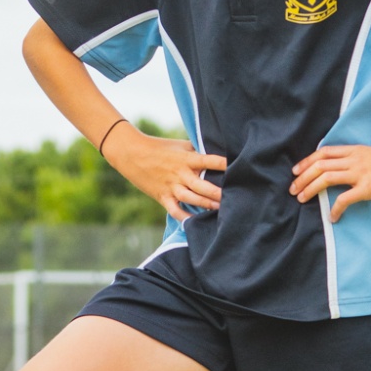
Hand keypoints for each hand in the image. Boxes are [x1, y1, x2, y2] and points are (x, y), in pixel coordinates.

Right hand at [105, 125, 227, 222]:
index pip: (210, 161)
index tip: (238, 168)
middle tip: (234, 198)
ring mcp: (171, 186)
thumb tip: (218, 153)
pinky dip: (184, 217)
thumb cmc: (160, 147)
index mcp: (188, 159)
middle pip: (203, 185)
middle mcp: (181, 173)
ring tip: (220, 210)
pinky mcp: (163, 196)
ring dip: (206, 205)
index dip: (224, 164)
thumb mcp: (181, 146)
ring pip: (192, 198)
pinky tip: (195, 223)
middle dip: (218, 193)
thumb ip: (198, 151)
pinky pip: (175, 210)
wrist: (131, 153)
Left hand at [290, 142, 370, 222]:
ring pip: (326, 178)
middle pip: (320, 165)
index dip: (306, 161)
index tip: (295, 171)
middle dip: (302, 177)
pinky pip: (344, 199)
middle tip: (293, 190)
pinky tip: (332, 217)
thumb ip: (364, 156)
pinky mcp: (368, 187)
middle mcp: (354, 159)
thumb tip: (357, 161)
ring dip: (310, 189)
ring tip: (301, 199)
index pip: (323, 152)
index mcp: (355, 150)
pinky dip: (335, 209)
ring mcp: (360, 172)